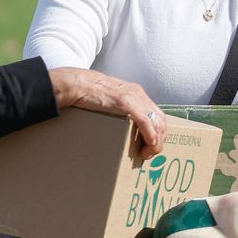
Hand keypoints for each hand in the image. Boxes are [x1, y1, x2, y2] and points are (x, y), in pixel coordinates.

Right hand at [49, 67, 164, 154]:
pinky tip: (148, 145)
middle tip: (150, 153)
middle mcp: (139, 94)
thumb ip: (118, 108)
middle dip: (160, 140)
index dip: (159, 132)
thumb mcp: (110, 98)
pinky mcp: (126, 103)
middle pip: (161, 120)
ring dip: (155, 142)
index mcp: (136, 93)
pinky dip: (150, 135)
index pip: (157, 114)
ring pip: (156, 123)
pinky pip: (146, 122)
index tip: (152, 145)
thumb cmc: (87, 92)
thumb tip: (120, 124)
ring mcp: (134, 98)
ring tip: (146, 154)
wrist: (75, 83)